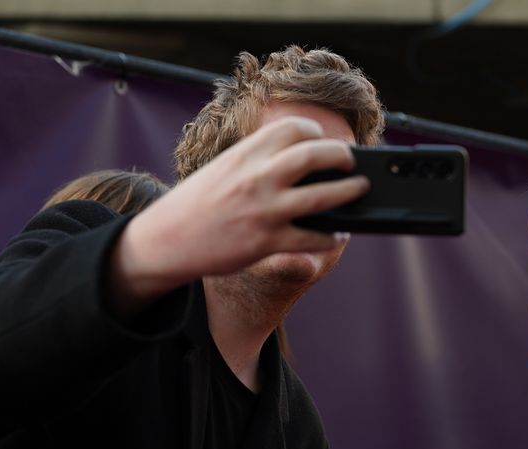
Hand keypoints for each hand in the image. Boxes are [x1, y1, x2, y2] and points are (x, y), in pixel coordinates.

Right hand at [107, 116, 369, 316]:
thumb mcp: (223, 168)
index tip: (323, 139)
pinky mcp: (268, 241)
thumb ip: (257, 161)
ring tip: (361, 188)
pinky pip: (314, 237)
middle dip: (342, 156)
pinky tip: (338, 234)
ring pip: (323, 196)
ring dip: (350, 191)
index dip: (315, 132)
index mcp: (245, 154)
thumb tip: (299, 162)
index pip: (292, 128)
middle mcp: (257, 177)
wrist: (166, 239)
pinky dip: (332, 236)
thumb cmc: (197, 204)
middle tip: (351, 161)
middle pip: (315, 154)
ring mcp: (265, 210)